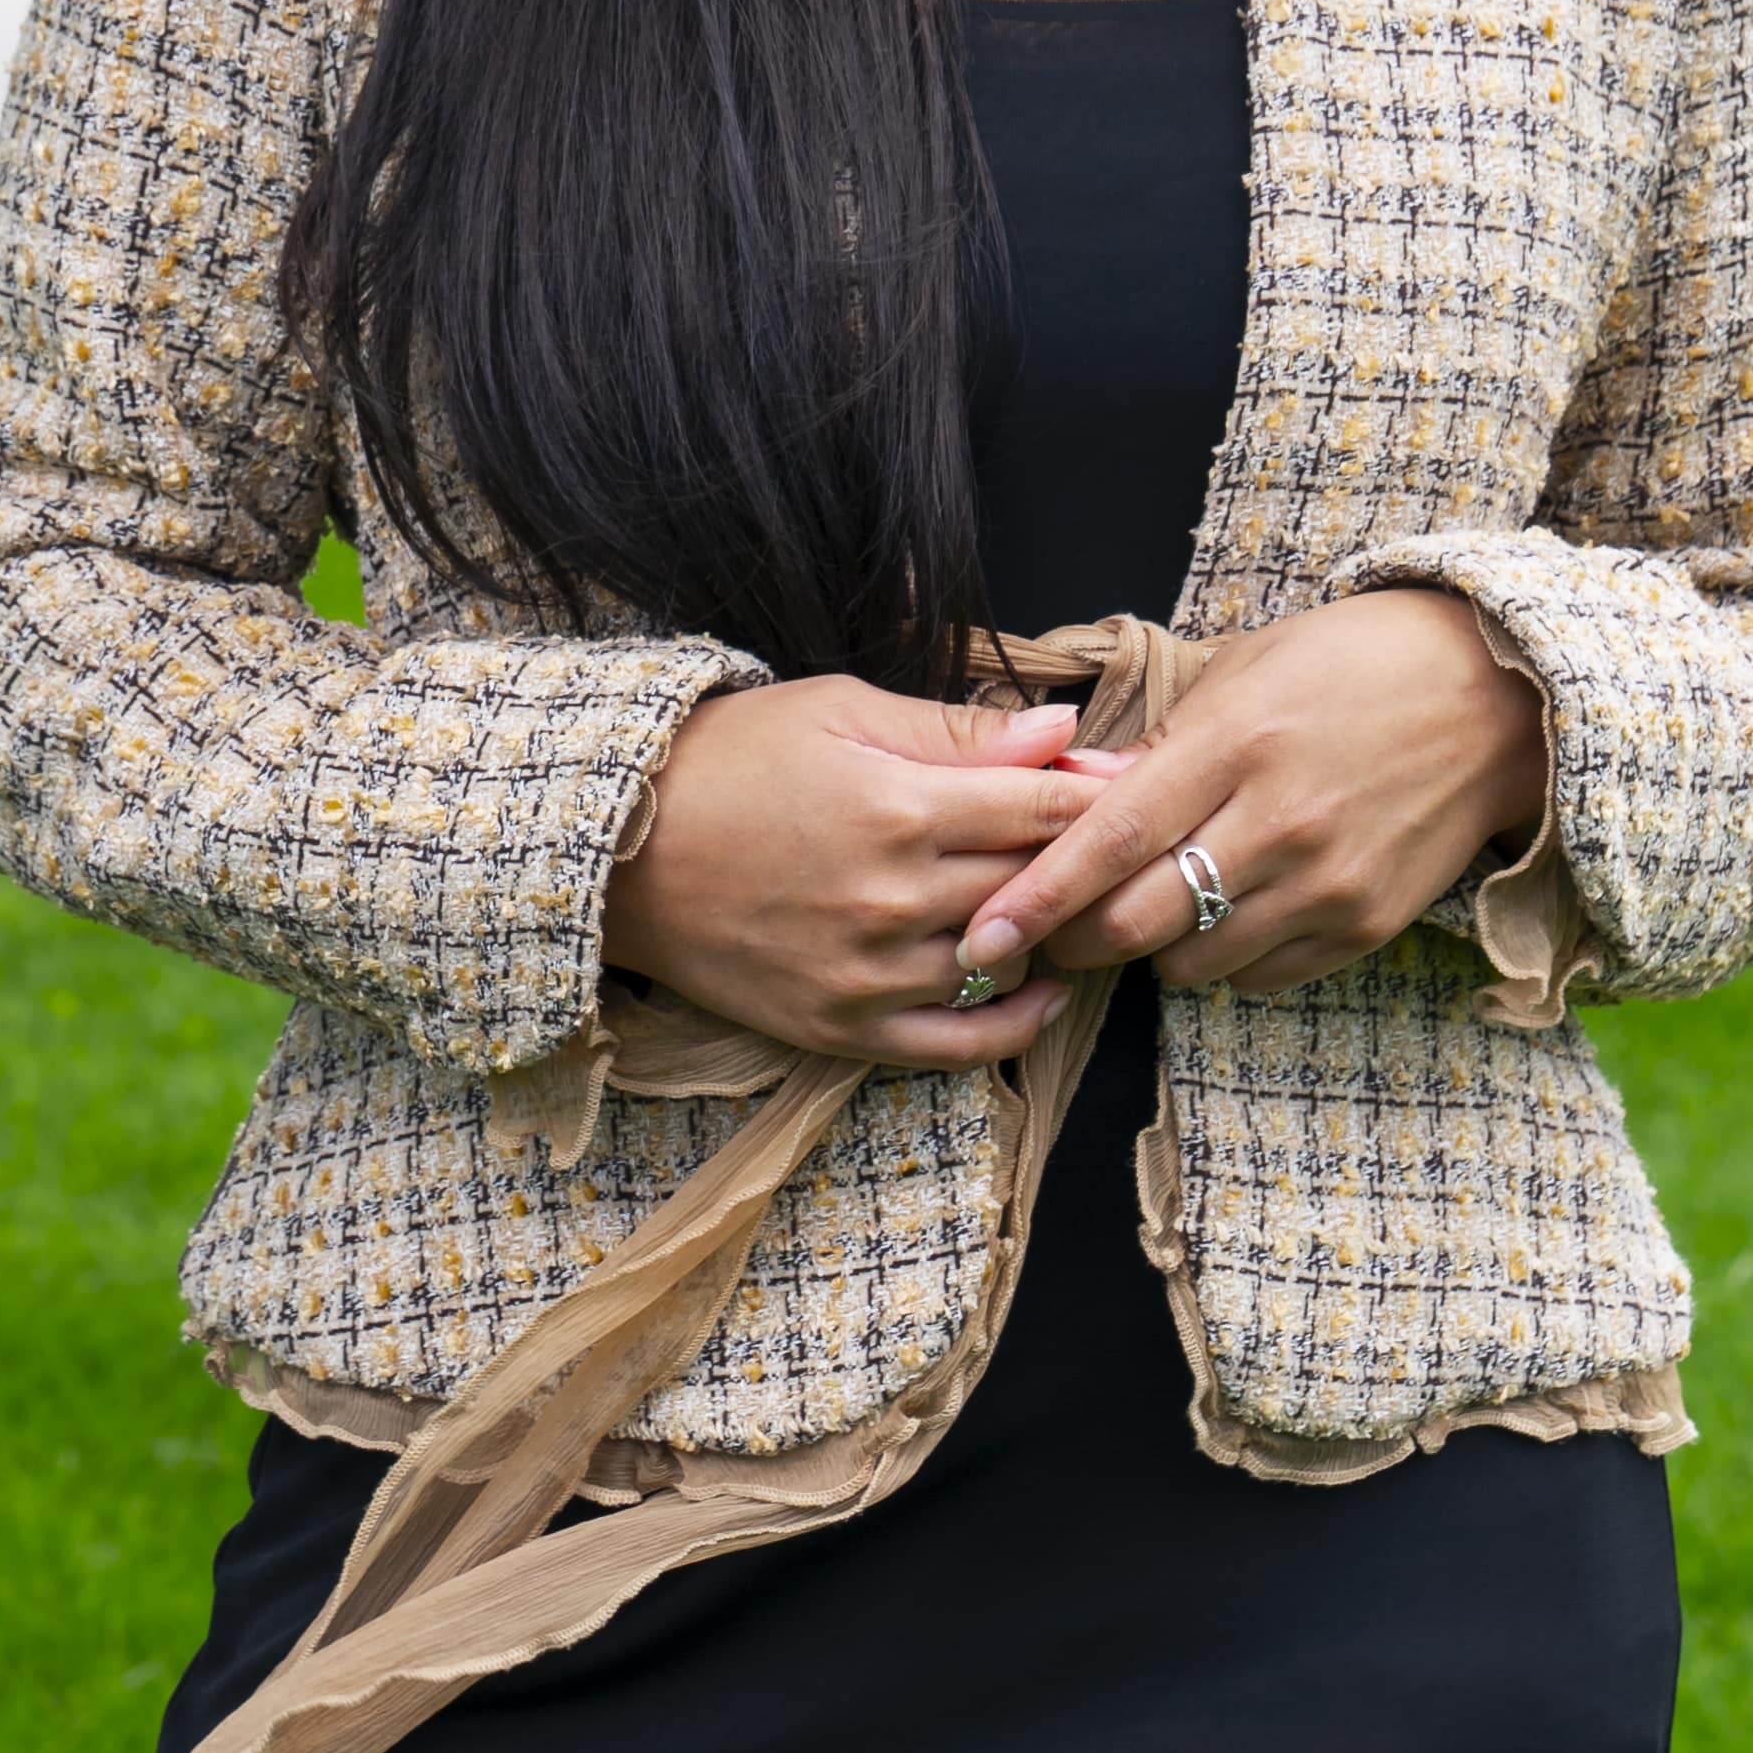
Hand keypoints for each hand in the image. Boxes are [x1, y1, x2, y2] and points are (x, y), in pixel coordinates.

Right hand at [603, 679, 1099, 1068]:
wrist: (618, 848)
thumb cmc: (730, 758)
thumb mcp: (839, 709)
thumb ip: (957, 729)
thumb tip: (1065, 731)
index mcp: (899, 807)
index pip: (1045, 811)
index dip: (1100, 798)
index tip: (1134, 788)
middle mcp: (893, 898)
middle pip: (1035, 885)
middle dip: (1080, 858)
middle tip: (1110, 839)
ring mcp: (869, 973)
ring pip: (1007, 962)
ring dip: (1047, 933)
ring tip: (1066, 903)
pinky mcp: (842, 1027)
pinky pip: (958, 1043)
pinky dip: (1015, 1023)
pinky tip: (1042, 991)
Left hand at [968, 590, 1544, 999]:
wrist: (1490, 700)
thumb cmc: (1348, 666)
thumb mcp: (1241, 672)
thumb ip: (1154, 746)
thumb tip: (1071, 793)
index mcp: (1234, 744)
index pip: (1109, 841)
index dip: (1038, 896)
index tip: (983, 934)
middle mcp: (1279, 822)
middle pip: (1139, 921)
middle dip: (1074, 938)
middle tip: (1046, 931)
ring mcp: (1326, 883)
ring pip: (1194, 962)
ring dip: (1151, 948)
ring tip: (1151, 905)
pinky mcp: (1365, 926)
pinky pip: (1259, 975)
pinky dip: (1222, 959)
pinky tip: (1227, 913)